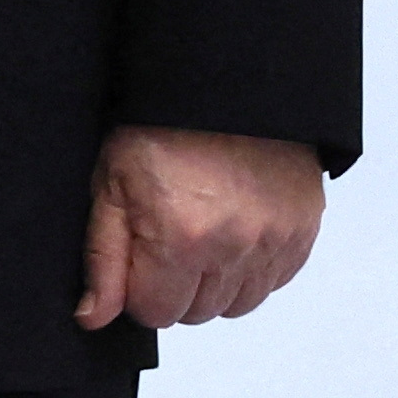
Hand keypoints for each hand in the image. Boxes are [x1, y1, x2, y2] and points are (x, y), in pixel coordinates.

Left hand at [75, 125, 323, 332]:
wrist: (227, 80)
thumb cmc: (163, 124)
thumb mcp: (113, 182)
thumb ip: (103, 259)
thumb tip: (94, 316)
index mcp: (181, 237)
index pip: (156, 313)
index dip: (141, 285)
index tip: (142, 250)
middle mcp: (233, 246)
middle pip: (197, 313)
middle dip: (178, 283)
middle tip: (172, 231)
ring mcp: (274, 239)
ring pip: (237, 304)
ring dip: (218, 279)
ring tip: (205, 228)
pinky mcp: (303, 229)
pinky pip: (273, 280)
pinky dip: (253, 265)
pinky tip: (236, 226)